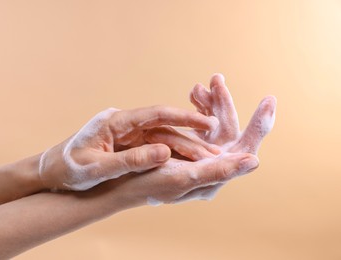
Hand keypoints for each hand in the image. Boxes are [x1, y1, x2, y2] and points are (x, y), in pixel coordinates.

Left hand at [38, 106, 215, 190]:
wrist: (53, 171)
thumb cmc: (70, 168)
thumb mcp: (97, 168)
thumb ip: (130, 160)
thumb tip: (164, 151)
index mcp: (116, 121)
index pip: (156, 114)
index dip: (184, 117)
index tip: (207, 123)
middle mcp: (125, 123)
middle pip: (164, 126)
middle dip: (190, 137)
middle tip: (215, 149)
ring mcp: (128, 134)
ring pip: (162, 137)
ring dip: (184, 147)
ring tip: (207, 159)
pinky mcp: (129, 144)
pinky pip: (154, 147)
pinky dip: (171, 154)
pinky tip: (187, 162)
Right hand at [142, 74, 276, 201]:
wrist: (122, 183)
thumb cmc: (151, 184)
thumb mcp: (185, 178)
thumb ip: (219, 171)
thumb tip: (253, 161)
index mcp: (217, 173)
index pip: (246, 147)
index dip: (260, 124)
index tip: (269, 99)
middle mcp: (213, 163)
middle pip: (227, 129)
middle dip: (221, 103)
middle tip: (214, 80)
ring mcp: (201, 153)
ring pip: (213, 122)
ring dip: (208, 103)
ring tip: (197, 87)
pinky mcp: (188, 145)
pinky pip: (199, 123)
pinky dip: (197, 108)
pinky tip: (193, 95)